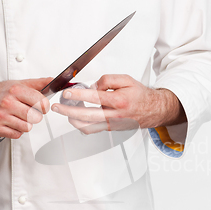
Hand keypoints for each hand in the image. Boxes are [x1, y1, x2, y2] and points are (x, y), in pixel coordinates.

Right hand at [0, 77, 51, 138]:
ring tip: (18, 117)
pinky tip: (11, 122)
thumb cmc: (2, 92)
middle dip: (35, 116)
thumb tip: (53, 81)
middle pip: (35, 117)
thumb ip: (39, 83)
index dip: (44, 106)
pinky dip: (16, 131)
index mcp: (15, 90)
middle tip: (29, 112)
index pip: (41, 102)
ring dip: (25, 124)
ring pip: (27, 127)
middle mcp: (7, 102)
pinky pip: (16, 135)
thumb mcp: (21, 84)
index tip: (41, 106)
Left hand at [50, 74, 185, 134]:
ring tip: (64, 112)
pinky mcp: (111, 129)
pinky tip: (75, 119)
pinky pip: (93, 130)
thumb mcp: (126, 79)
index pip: (95, 97)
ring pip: (88, 127)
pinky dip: (82, 125)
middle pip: (87, 115)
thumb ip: (108, 79)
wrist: (153, 110)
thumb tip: (93, 86)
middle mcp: (115, 115)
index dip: (79, 94)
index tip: (68, 92)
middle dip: (68, 111)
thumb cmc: (140, 95)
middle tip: (57, 107)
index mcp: (119, 100)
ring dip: (73, 120)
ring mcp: (112, 124)